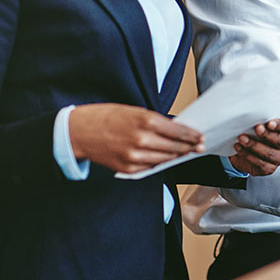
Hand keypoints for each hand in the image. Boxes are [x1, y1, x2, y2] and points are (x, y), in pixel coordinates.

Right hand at [68, 103, 203, 173]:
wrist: (80, 132)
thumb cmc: (106, 117)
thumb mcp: (134, 111)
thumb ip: (155, 121)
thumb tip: (175, 129)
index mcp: (145, 120)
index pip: (177, 131)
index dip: (191, 135)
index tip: (199, 136)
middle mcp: (142, 139)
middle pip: (174, 147)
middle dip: (189, 147)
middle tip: (198, 146)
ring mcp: (135, 156)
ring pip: (165, 159)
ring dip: (176, 156)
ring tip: (185, 152)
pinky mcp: (128, 168)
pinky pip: (150, 167)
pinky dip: (159, 163)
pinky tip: (165, 158)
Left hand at [229, 116, 279, 175]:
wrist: (243, 149)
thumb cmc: (253, 132)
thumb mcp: (256, 123)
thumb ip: (258, 119)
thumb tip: (252, 116)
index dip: (279, 125)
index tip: (269, 123)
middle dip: (267, 135)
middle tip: (256, 128)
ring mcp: (278, 158)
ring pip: (270, 153)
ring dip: (254, 145)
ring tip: (242, 138)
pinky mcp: (269, 168)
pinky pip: (261, 164)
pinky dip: (248, 155)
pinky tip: (239, 148)